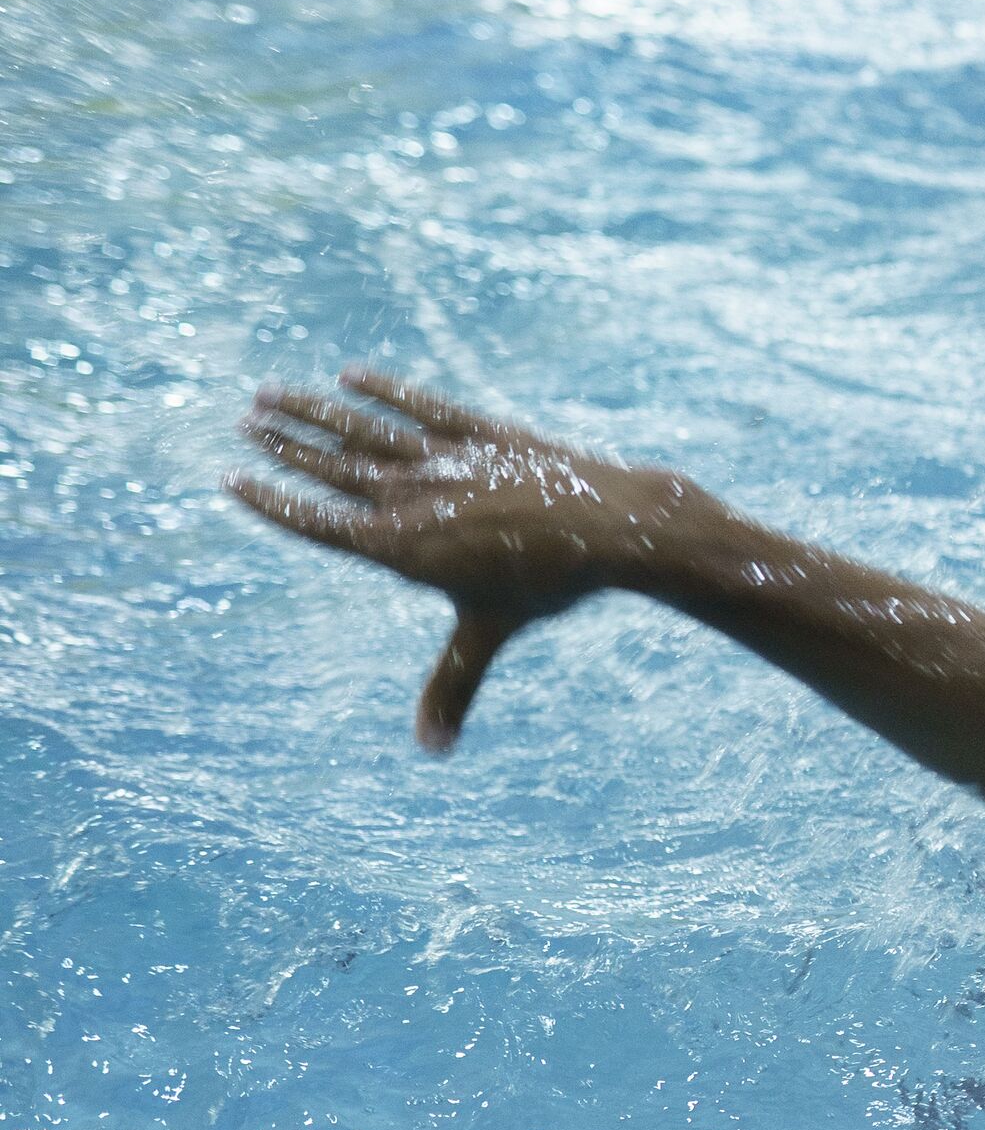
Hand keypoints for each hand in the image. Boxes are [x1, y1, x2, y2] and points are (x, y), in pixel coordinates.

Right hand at [232, 370, 703, 751]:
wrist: (610, 529)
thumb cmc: (547, 586)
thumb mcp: (488, 634)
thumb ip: (451, 687)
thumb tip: (433, 753)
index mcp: (403, 547)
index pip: (318, 523)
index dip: (272, 502)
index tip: (230, 479)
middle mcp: (413, 498)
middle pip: (330, 468)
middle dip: (282, 446)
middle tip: (239, 423)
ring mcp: (445, 460)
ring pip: (363, 430)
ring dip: (313, 412)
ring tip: (266, 394)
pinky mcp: (480, 433)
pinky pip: (420, 406)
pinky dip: (383, 391)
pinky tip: (350, 376)